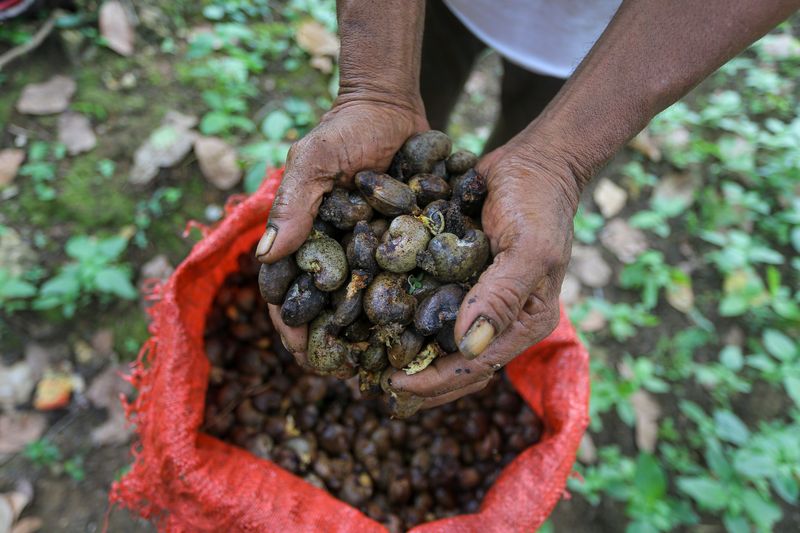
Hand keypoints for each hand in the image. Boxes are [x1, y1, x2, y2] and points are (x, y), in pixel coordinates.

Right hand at [256, 94, 427, 366]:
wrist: (390, 106)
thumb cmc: (342, 130)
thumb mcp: (313, 161)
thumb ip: (293, 204)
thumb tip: (265, 257)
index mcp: (306, 240)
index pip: (290, 292)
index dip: (293, 326)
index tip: (304, 353)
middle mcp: (337, 253)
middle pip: (330, 309)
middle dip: (334, 344)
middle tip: (348, 374)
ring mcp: (371, 252)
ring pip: (367, 304)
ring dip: (370, 336)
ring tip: (383, 366)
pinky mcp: (404, 245)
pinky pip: (403, 282)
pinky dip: (407, 308)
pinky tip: (419, 334)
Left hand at [382, 139, 580, 414]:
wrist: (534, 160)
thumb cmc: (539, 203)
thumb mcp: (529, 248)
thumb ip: (502, 297)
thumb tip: (468, 348)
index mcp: (524, 322)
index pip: (476, 367)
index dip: (434, 382)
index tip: (393, 384)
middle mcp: (499, 318)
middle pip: (455, 365)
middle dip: (417, 380)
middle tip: (371, 380)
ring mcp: (477, 298)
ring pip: (438, 341)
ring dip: (406, 354)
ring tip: (367, 362)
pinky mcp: (457, 276)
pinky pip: (429, 305)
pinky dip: (403, 318)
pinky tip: (370, 322)